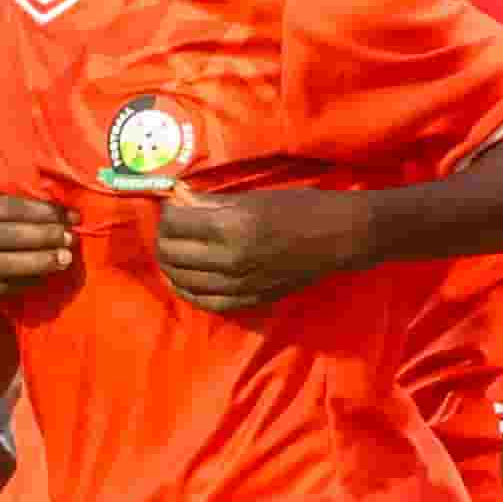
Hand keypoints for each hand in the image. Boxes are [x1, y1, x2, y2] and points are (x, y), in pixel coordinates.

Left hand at [152, 184, 378, 319]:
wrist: (338, 238)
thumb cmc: (298, 208)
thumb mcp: (252, 198)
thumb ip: (212, 204)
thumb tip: (178, 201)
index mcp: (231, 227)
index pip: (176, 224)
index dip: (168, 214)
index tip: (172, 208)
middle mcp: (230, 260)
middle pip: (173, 253)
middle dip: (164, 238)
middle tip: (169, 229)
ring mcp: (239, 285)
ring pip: (183, 280)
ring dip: (170, 265)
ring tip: (171, 252)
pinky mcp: (250, 300)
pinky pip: (206, 302)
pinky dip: (188, 292)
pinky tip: (181, 282)